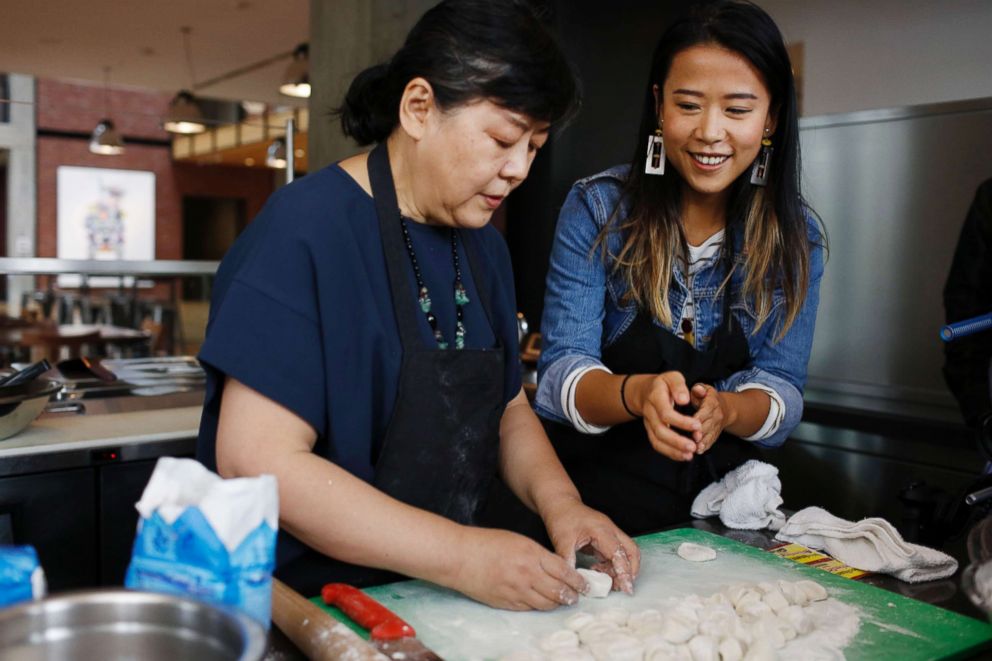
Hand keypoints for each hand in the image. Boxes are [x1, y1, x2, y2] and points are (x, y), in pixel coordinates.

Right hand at [450, 527, 586, 610]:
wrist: (459, 557)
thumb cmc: (486, 543)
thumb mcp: (518, 540)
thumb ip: (538, 555)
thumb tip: (555, 567)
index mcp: (532, 554)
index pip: (564, 571)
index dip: (578, 581)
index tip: (585, 585)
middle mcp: (527, 574)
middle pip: (559, 591)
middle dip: (572, 595)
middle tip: (578, 596)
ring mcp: (517, 591)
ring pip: (546, 603)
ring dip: (557, 603)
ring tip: (563, 601)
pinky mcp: (506, 602)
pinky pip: (529, 608)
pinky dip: (539, 606)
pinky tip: (542, 602)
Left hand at [541, 495, 639, 594]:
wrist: (560, 503)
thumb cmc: (562, 517)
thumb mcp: (561, 540)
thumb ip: (568, 560)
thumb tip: (572, 580)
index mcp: (601, 530)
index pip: (619, 553)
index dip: (624, 572)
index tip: (626, 588)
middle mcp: (610, 530)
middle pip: (632, 551)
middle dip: (631, 571)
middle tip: (623, 587)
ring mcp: (610, 533)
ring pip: (626, 553)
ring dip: (621, 569)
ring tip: (608, 581)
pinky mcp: (606, 537)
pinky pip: (616, 553)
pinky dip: (612, 565)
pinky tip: (598, 570)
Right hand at [630, 371, 699, 461]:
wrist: (645, 391)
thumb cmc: (663, 384)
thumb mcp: (672, 377)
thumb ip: (679, 386)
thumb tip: (684, 400)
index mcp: (655, 397)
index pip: (666, 413)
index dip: (681, 421)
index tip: (697, 425)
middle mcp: (649, 412)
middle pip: (660, 430)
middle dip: (677, 441)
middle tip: (693, 446)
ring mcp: (648, 423)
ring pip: (657, 441)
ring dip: (673, 450)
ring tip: (689, 455)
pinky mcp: (650, 431)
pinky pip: (657, 445)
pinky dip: (670, 453)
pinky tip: (683, 456)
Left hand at [689, 384, 727, 453]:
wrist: (725, 408)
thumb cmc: (708, 397)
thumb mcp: (704, 389)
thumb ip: (699, 389)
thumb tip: (698, 390)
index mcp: (712, 403)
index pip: (706, 410)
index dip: (699, 417)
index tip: (692, 422)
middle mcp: (716, 416)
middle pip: (708, 425)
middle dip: (700, 432)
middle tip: (693, 437)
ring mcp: (716, 426)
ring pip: (710, 435)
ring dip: (703, 442)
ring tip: (695, 448)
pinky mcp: (715, 434)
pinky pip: (711, 441)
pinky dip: (705, 446)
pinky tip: (698, 451)